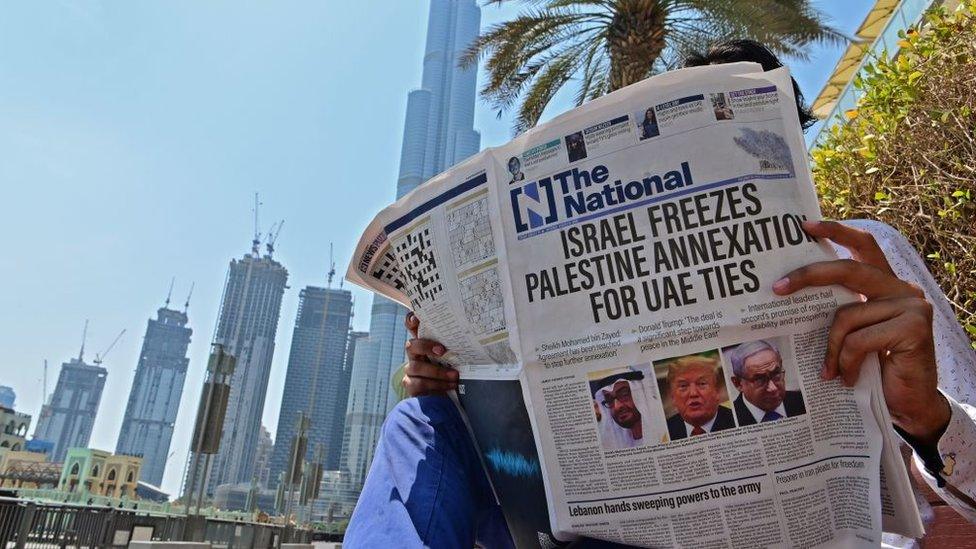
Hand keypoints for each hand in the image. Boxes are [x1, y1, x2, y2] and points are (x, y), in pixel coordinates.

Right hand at [402, 312, 458, 395]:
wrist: (449, 393)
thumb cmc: (452, 369)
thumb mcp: (455, 355)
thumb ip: (456, 345)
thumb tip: (474, 333)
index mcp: (424, 342)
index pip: (411, 327)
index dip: (411, 320)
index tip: (416, 319)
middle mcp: (414, 354)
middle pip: (411, 345)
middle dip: (426, 346)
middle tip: (443, 351)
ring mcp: (411, 370)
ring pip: (416, 367)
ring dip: (437, 372)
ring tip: (454, 376)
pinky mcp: (411, 386)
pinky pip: (419, 385)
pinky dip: (436, 386)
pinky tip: (449, 386)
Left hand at [772, 221, 949, 444]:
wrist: (908, 405)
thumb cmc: (875, 368)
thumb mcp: (854, 332)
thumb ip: (839, 309)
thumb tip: (791, 292)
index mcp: (885, 285)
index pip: (863, 246)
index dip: (836, 232)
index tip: (804, 226)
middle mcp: (901, 288)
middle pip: (847, 270)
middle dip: (808, 275)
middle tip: (777, 287)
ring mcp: (911, 306)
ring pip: (846, 315)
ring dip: (832, 347)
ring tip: (832, 370)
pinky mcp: (914, 328)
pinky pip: (859, 340)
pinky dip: (847, 361)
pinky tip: (850, 378)